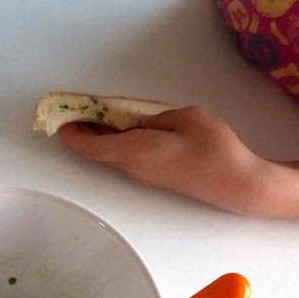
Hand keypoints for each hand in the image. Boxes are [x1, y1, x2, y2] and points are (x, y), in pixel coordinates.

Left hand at [59, 106, 298, 225]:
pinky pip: (128, 157)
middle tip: (75, 113)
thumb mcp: (184, 118)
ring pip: (112, 154)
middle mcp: (134, 167)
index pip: (92, 145)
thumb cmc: (215, 148)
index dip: (73, 134)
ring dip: (100, 137)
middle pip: (98, 151)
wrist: (238, 184)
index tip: (61, 121)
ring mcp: (145, 174)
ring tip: (96, 115)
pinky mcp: (157, 177)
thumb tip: (136, 122)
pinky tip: (123, 128)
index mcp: (135, 151)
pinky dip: (117, 142)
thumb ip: (154, 118)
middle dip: (83, 132)